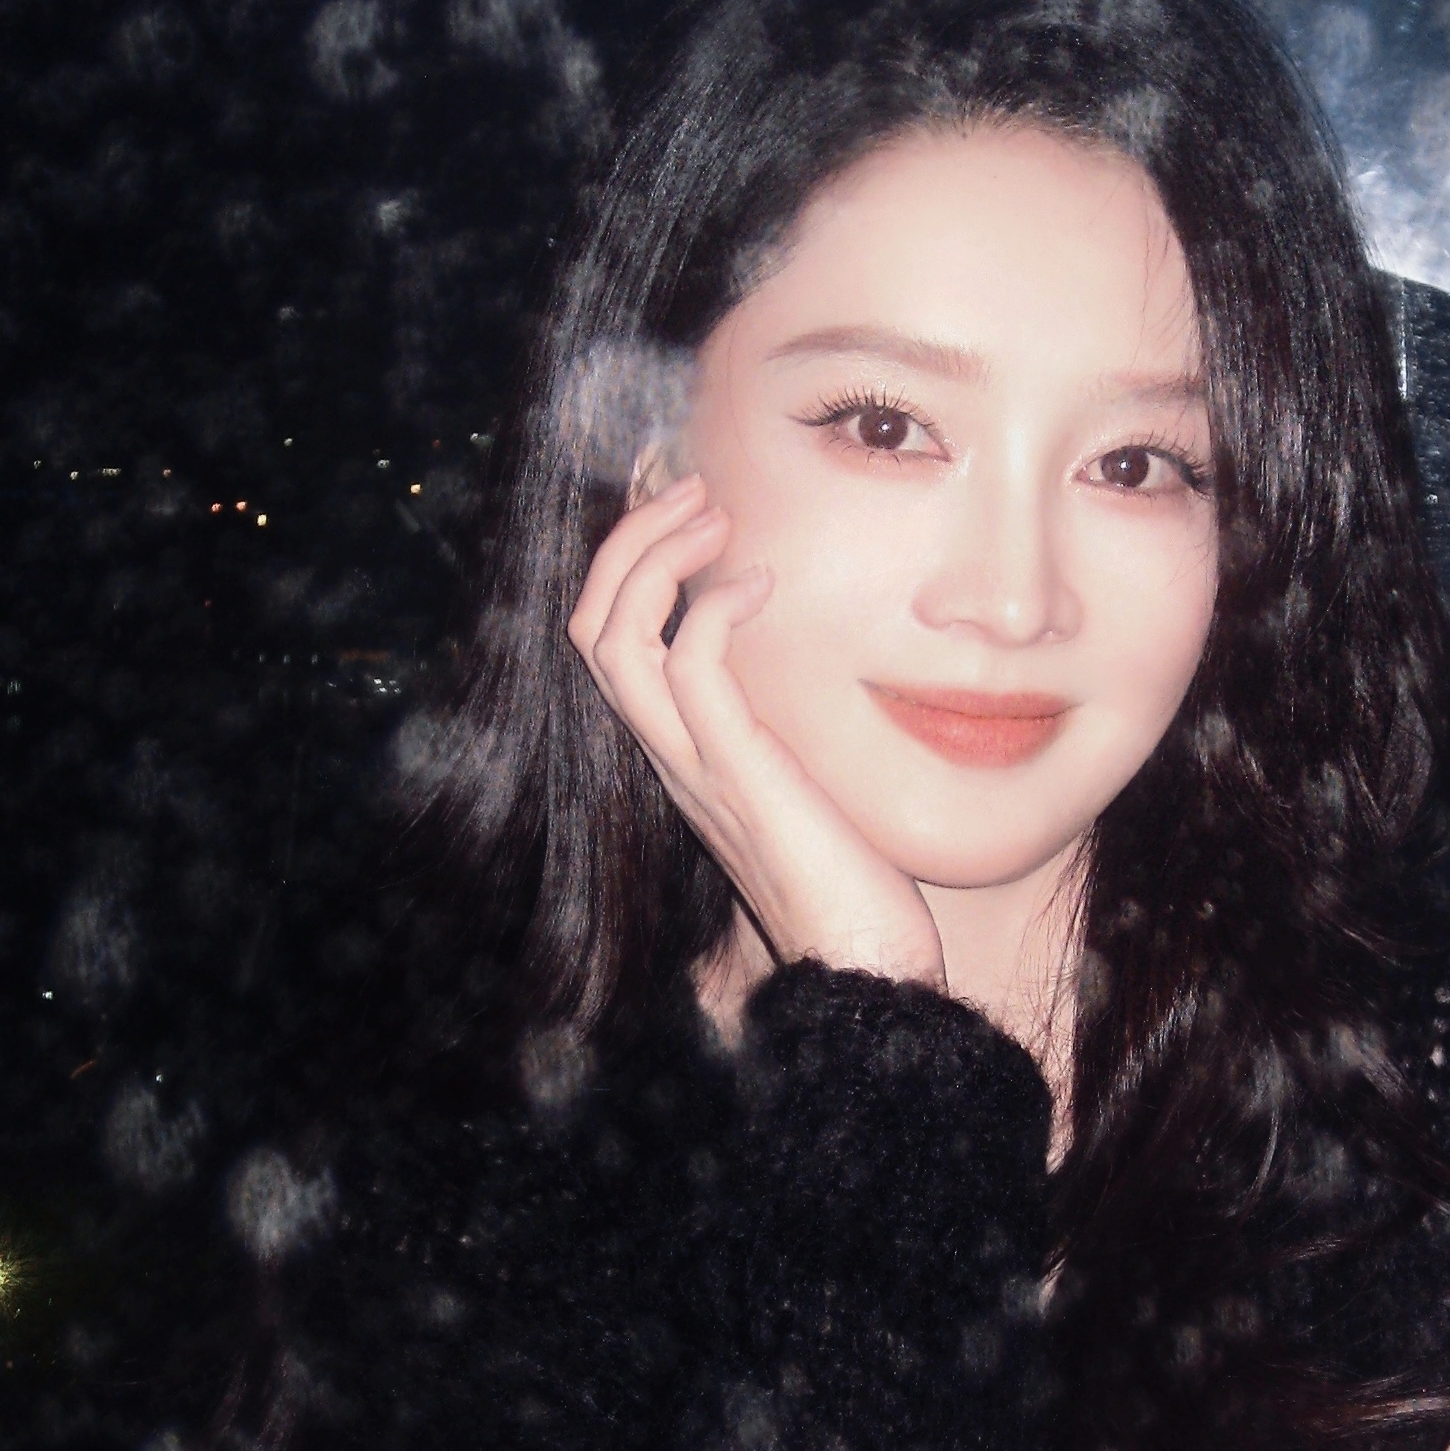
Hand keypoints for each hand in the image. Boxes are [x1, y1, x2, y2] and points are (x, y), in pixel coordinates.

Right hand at [568, 476, 947, 989]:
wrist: (861, 965)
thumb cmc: (849, 879)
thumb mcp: (804, 776)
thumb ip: (783, 722)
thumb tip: (804, 664)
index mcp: (676, 750)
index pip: (606, 638)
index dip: (625, 557)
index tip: (676, 497)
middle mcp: (667, 754)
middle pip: (587, 624)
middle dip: (628, 537)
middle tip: (692, 485)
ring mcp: (693, 766)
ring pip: (612, 639)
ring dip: (655, 557)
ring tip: (716, 514)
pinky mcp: (737, 773)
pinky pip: (688, 668)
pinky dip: (713, 606)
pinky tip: (764, 582)